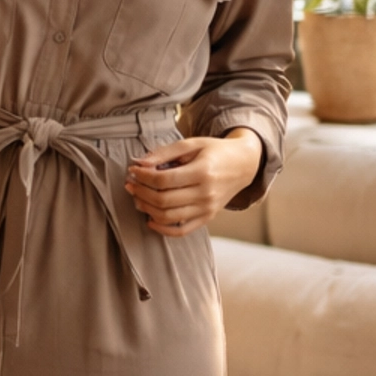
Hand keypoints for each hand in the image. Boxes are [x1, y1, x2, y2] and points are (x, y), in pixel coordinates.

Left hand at [125, 129, 262, 237]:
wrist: (243, 165)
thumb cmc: (215, 152)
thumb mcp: (192, 144)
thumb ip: (164, 153)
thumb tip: (140, 163)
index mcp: (203, 171)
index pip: (164, 180)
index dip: (143, 176)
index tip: (133, 170)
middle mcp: (206, 193)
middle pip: (163, 200)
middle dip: (140, 192)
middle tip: (131, 184)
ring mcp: (207, 209)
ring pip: (168, 217)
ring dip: (147, 209)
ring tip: (138, 198)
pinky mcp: (207, 218)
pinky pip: (181, 231)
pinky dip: (162, 228)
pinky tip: (150, 218)